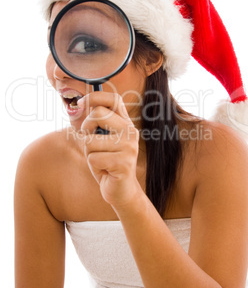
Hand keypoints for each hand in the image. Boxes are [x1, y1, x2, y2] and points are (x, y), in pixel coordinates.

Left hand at [78, 92, 141, 208]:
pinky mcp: (124, 163)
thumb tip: (78, 105)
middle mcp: (130, 131)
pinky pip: (93, 158)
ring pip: (90, 140)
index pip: (113, 98)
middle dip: (86, 128)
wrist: (122, 191)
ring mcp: (129, 147)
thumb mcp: (100, 140)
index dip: (95, 96)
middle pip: (97, 114)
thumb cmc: (107, 163)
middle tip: (91, 143)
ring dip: (89, 154)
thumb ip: (94, 123)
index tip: (81, 103)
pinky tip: (105, 171)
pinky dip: (93, 167)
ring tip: (101, 161)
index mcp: (125, 123)